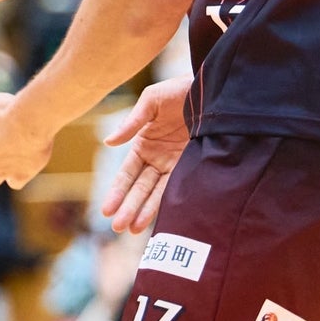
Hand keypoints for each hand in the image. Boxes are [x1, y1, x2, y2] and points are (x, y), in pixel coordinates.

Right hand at [100, 78, 191, 233]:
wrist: (213, 90)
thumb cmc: (178, 90)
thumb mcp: (151, 101)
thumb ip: (131, 123)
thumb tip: (108, 142)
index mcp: (143, 144)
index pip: (126, 174)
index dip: (116, 191)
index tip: (106, 210)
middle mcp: (157, 158)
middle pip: (139, 188)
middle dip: (127, 207)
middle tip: (117, 227)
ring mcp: (175, 165)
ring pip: (156, 193)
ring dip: (144, 211)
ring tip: (132, 230)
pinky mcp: (193, 167)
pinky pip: (178, 189)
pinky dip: (167, 204)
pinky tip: (159, 220)